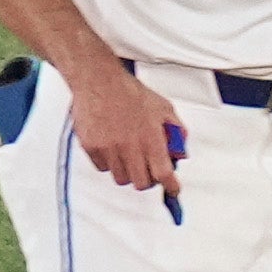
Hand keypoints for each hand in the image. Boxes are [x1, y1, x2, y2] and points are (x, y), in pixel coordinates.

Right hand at [66, 59, 180, 194]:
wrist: (99, 81)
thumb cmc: (129, 92)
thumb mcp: (162, 107)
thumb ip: (175, 130)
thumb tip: (180, 150)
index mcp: (150, 137)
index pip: (164, 172)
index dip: (171, 186)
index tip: (173, 190)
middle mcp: (129, 146)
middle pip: (142, 183)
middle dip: (148, 179)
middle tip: (148, 169)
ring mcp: (108, 149)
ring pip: (121, 178)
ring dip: (127, 171)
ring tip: (128, 153)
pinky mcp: (91, 148)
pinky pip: (102, 168)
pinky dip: (109, 163)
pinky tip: (111, 146)